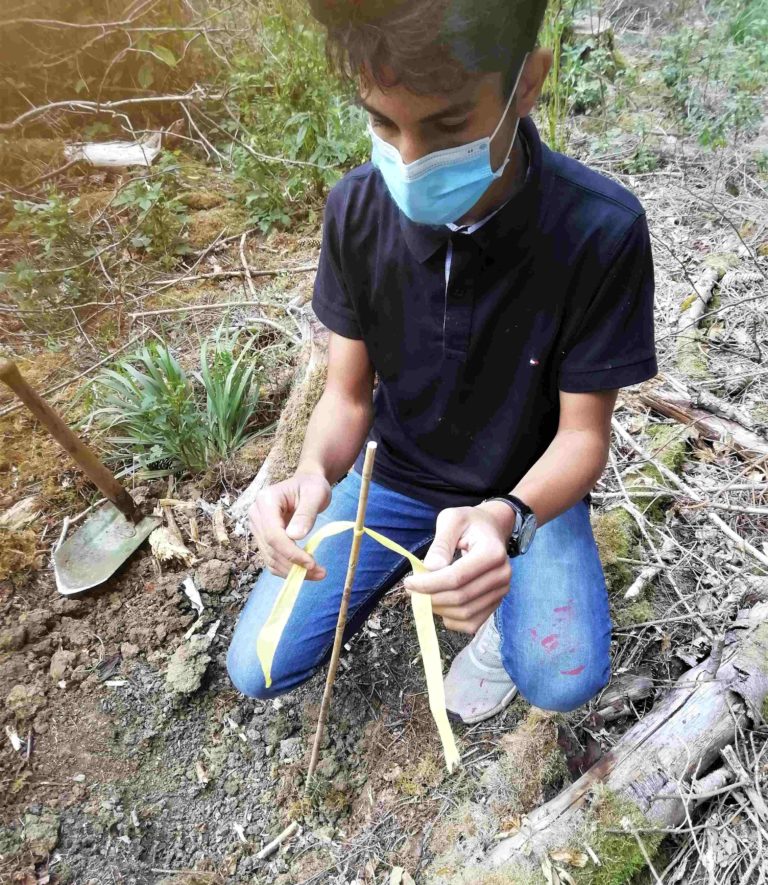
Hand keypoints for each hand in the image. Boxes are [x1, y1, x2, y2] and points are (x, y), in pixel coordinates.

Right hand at [248, 471, 331, 579]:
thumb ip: (306, 514)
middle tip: (321, 573)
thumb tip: (295, 536)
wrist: (306, 484)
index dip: (291, 552)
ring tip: (318, 573)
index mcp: (266, 501)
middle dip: (294, 565)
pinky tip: (306, 570)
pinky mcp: (263, 538)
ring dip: (292, 571)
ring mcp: (257, 527)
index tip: (312, 563)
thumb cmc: (312, 486)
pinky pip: (272, 559)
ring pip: (270, 558)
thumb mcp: (315, 494)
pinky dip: (288, 569)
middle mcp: (256, 515)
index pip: (273, 534)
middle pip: (271, 549)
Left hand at [403, 503, 513, 632]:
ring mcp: (501, 591)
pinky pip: (472, 623)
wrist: (491, 528)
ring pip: (465, 614)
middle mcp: (502, 575)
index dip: (429, 584)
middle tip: (412, 591)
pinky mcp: (495, 603)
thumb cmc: (469, 522)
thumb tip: (430, 569)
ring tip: (424, 596)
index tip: (409, 582)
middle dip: (431, 597)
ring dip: (439, 609)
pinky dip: (452, 620)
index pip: (457, 578)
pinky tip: (441, 605)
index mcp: (492, 552)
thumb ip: (440, 543)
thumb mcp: (451, 520)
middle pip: (460, 598)